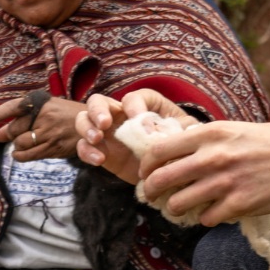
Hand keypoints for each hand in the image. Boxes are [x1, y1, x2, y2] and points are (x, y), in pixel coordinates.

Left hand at [0, 94, 84, 160]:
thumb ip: (25, 118)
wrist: (94, 126)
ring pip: (20, 143)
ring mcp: (49, 133)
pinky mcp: (54, 147)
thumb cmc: (68, 116)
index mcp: (42, 103)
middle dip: (6, 134)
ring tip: (20, 144)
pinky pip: (29, 155)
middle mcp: (45, 116)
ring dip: (17, 146)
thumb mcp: (49, 107)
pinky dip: (21, 156)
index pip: (15, 107)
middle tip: (2, 136)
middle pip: (15, 128)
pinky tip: (21, 154)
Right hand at [75, 88, 197, 184]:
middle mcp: (121, 115)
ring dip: (87, 127)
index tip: (139, 120)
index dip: (134, 106)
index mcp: (144, 105)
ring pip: (84, 120)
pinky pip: (84, 148)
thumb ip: (179, 128)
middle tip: (105, 124)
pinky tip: (99, 160)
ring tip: (98, 139)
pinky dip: (86, 152)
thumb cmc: (181, 144)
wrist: (172, 172)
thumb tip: (164, 129)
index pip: (134, 97)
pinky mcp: (101, 152)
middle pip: (98, 101)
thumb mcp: (186, 133)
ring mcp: (108, 134)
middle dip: (98, 110)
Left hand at [139, 118, 269, 223]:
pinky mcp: (239, 205)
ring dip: (177, 209)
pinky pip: (206, 219)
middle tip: (155, 198)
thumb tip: (175, 152)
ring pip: (178, 204)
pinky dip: (207, 218)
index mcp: (209, 135)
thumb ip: (205, 141)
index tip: (147, 174)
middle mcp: (212, 158)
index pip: (159, 151)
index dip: (146, 167)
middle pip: (161, 180)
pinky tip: (215, 212)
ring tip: (183, 208)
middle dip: (152, 192)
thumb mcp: (234, 129)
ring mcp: (225, 183)